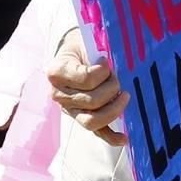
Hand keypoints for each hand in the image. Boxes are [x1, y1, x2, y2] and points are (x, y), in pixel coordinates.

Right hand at [47, 28, 128, 146]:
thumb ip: (97, 52)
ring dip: (114, 109)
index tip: (105, 62)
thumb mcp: (86, 42)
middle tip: (116, 77)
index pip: (86, 79)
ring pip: (92, 121)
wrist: (74, 54)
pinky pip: (96, 132)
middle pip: (91, 101)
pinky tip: (124, 138)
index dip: (102, 71)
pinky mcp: (82, 118)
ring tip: (124, 95)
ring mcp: (69, 110)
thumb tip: (113, 64)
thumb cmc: (82, 47)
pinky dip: (111, 137)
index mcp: (56, 72)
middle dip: (111, 88)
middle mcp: (58, 94)